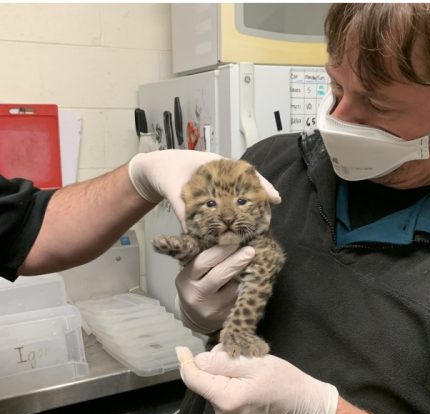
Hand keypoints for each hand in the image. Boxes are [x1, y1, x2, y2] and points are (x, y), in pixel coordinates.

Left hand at [127, 151, 280, 227]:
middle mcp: (222, 177)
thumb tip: (191, 230)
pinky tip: (240, 227)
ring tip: (261, 224)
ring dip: (249, 210)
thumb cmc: (165, 171)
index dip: (263, 186)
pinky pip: (227, 206)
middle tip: (269, 217)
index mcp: (218, 166)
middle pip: (248, 187)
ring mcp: (218, 188)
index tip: (275, 198)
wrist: (153, 172)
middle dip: (260, 201)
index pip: (247, 174)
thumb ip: (182, 207)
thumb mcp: (173, 187)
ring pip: (239, 198)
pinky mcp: (211, 199)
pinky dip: (234, 215)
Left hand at [175, 345, 338, 413]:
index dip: (186, 362)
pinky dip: (231, 378)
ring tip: (249, 364)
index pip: (194, 379)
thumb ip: (222, 362)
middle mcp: (221, 411)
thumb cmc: (283, 380)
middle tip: (241, 353)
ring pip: (214, 383)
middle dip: (216, 362)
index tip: (181, 348)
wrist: (304, 402)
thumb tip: (196, 360)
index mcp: (225, 398)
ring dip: (225, 369)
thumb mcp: (254, 363)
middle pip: (205, 379)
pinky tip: (249, 375)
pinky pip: (223, 390)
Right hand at [176, 245, 254, 333]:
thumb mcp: (192, 272)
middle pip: (218, 276)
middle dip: (236, 262)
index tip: (235, 240)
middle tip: (250, 251)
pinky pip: (240, 297)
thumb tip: (214, 226)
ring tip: (254, 262)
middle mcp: (197, 295)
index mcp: (186, 279)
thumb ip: (204, 255)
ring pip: (233, 288)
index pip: (202, 262)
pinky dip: (248, 286)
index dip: (220, 251)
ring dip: (245, 274)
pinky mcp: (226, 316)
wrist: (196, 317)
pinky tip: (254, 278)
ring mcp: (212, 308)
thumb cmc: (197, 285)